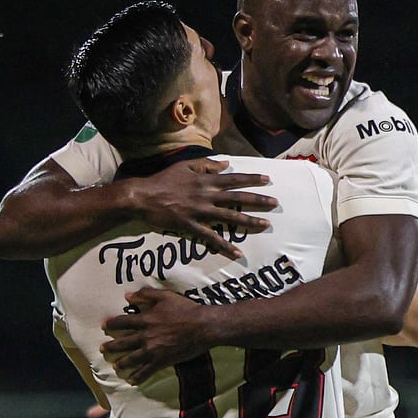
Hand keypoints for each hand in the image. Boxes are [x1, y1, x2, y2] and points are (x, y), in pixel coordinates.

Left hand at [101, 288, 210, 383]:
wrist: (202, 326)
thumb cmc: (186, 309)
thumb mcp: (165, 296)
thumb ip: (146, 295)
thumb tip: (128, 296)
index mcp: (145, 320)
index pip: (123, 322)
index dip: (112, 324)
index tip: (104, 326)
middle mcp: (145, 336)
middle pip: (123, 342)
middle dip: (111, 346)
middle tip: (103, 349)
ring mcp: (153, 350)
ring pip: (132, 358)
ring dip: (122, 362)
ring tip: (116, 366)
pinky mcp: (162, 361)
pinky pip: (147, 371)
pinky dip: (138, 376)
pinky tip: (132, 380)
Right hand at [130, 159, 277, 259]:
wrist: (143, 196)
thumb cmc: (162, 180)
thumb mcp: (184, 166)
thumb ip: (206, 164)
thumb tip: (225, 164)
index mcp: (205, 180)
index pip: (234, 179)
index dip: (251, 179)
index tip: (268, 180)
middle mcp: (206, 195)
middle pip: (237, 198)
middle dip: (258, 200)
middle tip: (275, 203)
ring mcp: (199, 211)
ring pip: (229, 216)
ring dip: (249, 221)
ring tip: (265, 224)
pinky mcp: (191, 225)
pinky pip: (211, 237)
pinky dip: (225, 246)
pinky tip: (237, 253)